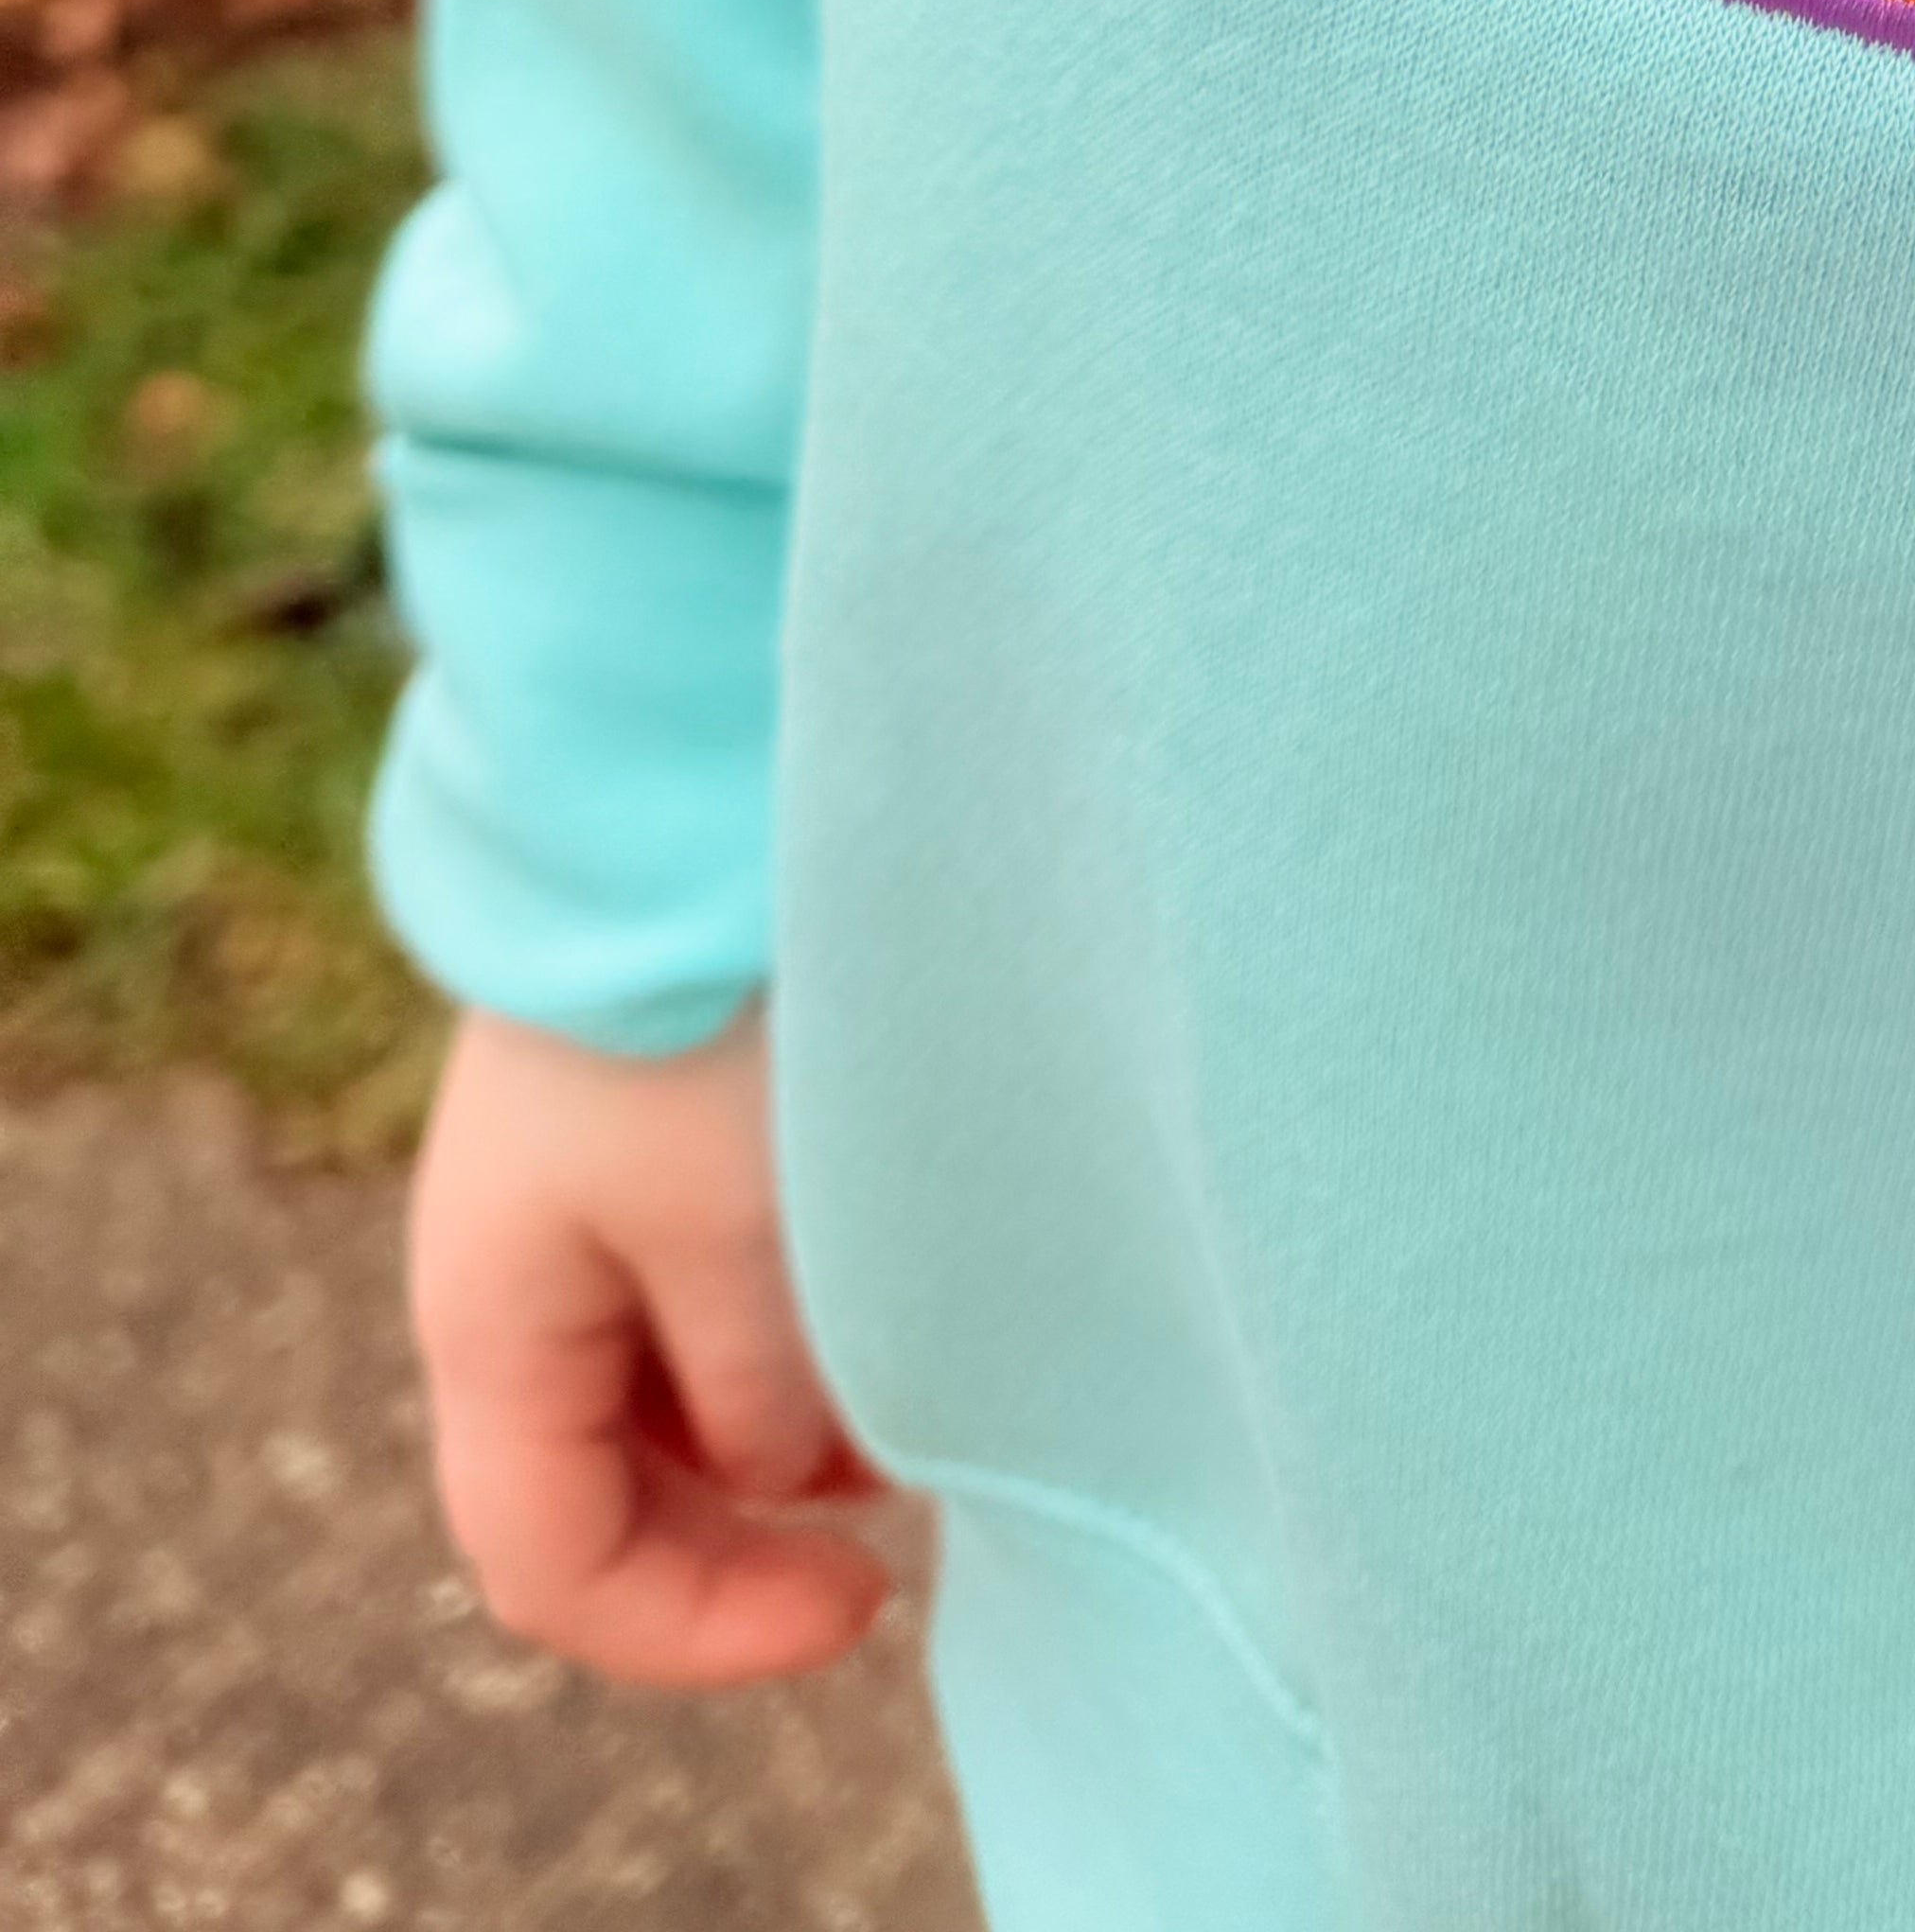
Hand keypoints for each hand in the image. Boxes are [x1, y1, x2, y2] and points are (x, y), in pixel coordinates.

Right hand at [407, 999, 894, 1688]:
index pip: (552, 1567)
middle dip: (746, 1526)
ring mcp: (567, 1200)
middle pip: (603, 1485)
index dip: (699, 1625)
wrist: (667, 795)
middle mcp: (508, 1277)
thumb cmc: (705, 1016)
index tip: (867, 1601)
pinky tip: (883, 1282)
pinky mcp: (635, 1125)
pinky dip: (785, 1320)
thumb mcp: (750, 1233)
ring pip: (664, 1386)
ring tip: (918, 1373)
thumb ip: (767, 1394)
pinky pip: (696, 1282)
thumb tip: (787, 1471)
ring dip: (781, 1416)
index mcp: (492, 1329)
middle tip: (902, 1502)